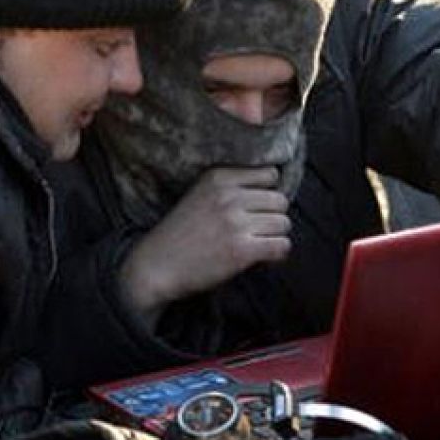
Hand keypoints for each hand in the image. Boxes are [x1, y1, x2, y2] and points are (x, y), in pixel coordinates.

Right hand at [120, 167, 290, 324]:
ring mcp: (235, 223)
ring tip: (258, 243)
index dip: (267, 192)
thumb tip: (275, 193)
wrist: (156, 265)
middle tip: (257, 229)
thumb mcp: (200, 194)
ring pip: (283, 223)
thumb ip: (231, 187)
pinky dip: (277, 253)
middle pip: (280, 200)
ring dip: (275, 235)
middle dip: (273, 216)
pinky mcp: (241, 250)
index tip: (256, 207)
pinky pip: (282, 245)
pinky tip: (263, 256)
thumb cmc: (180, 233)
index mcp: (218, 177)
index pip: (269, 174)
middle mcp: (229, 196)